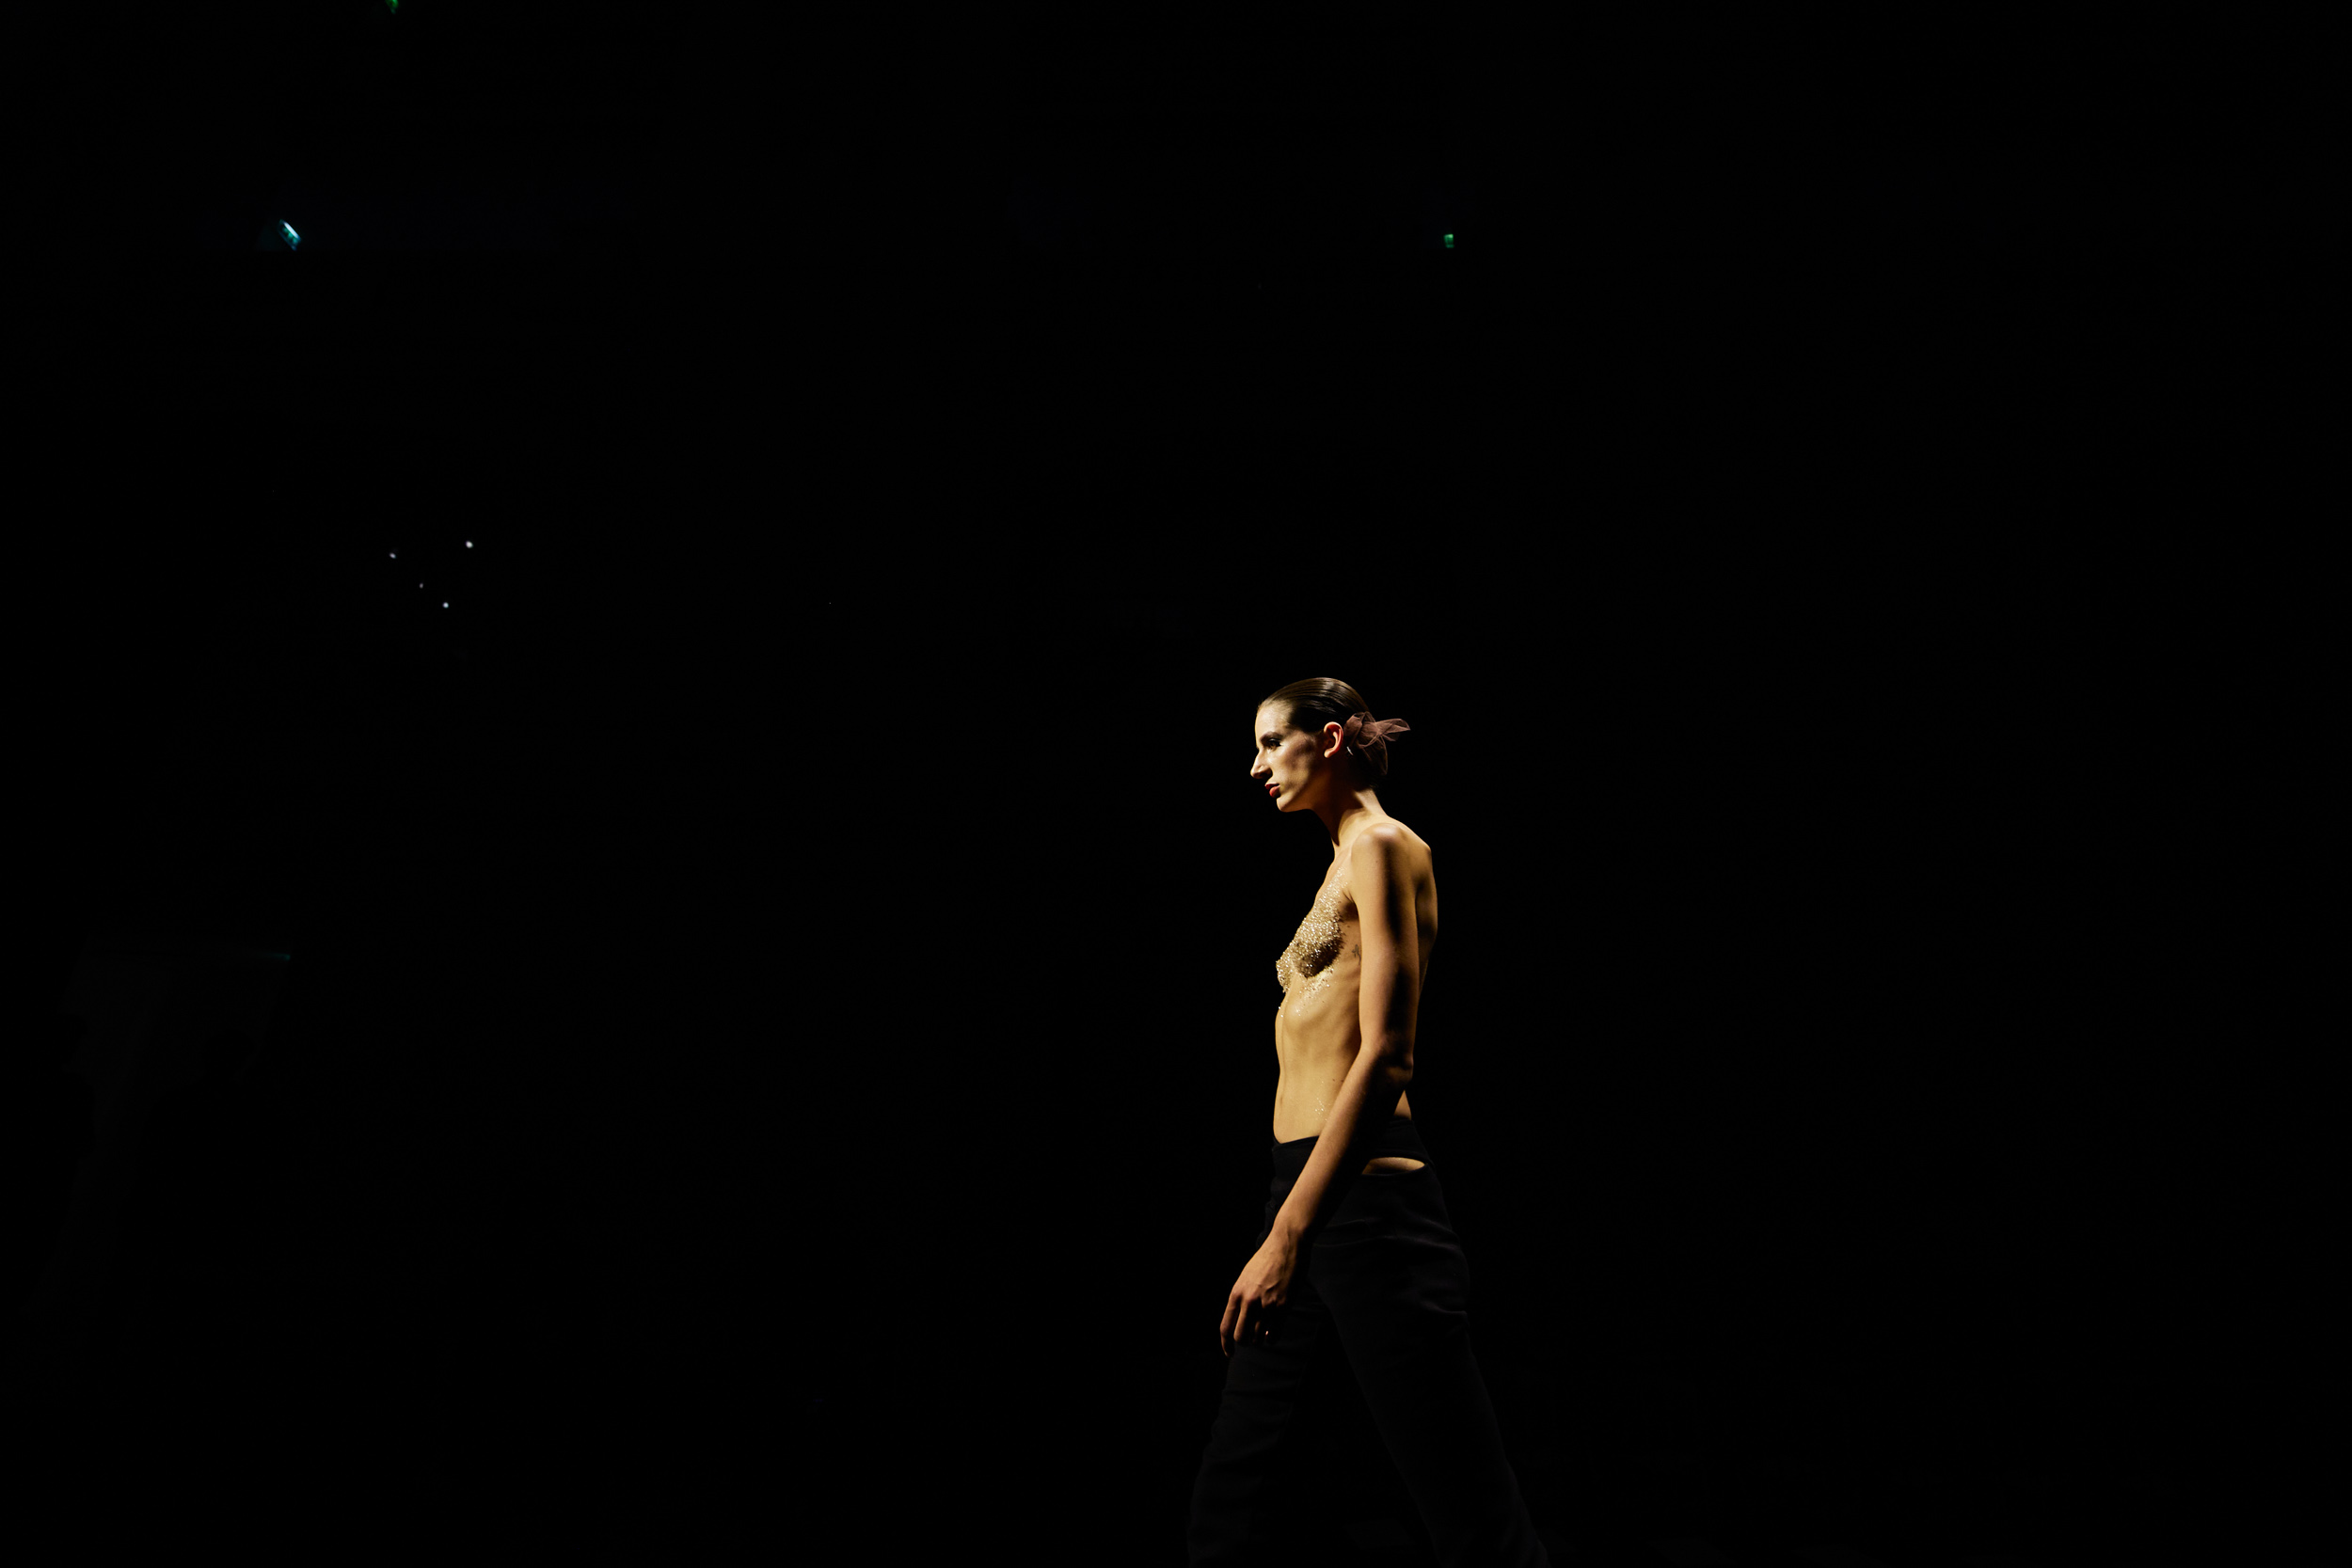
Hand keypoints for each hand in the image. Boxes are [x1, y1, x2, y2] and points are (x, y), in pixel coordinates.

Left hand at [1220, 1232, 1299, 1357]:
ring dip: (1260, 1339)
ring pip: (1258, 1337)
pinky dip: (1272, 1338)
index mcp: (1236, 1293)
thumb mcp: (1246, 1277)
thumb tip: (1243, 1322)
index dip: (1226, 1344)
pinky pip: (1274, 1334)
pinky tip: (1272, 1334)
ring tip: (1263, 1333)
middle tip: (1251, 1339)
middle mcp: (1249, 1300)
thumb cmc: (1267, 1260)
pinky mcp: (1283, 1306)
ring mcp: (1266, 1304)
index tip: (1229, 1353)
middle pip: (1240, 1336)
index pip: (1225, 1327)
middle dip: (1245, 1341)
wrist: (1287, 1245)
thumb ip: (1243, 1298)